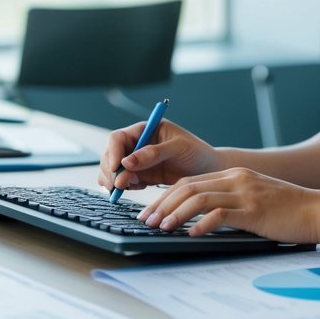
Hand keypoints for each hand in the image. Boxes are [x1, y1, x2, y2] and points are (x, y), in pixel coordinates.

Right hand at [98, 120, 224, 192]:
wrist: (209, 171)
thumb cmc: (198, 153)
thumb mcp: (178, 148)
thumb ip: (154, 153)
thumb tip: (127, 162)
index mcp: (146, 129)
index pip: (119, 137)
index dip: (114, 152)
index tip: (117, 168)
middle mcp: (138, 144)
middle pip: (111, 154)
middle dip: (111, 170)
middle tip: (118, 185)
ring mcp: (138, 161)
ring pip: (114, 169)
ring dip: (114, 180)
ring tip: (126, 188)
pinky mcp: (142, 176)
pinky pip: (124, 182)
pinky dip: (124, 187)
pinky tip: (137, 189)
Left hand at [135, 167, 319, 245]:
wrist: (318, 210)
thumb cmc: (288, 210)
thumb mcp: (255, 198)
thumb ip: (231, 202)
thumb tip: (200, 219)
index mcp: (234, 175)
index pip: (190, 181)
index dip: (166, 196)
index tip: (151, 211)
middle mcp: (237, 179)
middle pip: (188, 186)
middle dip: (163, 204)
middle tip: (147, 220)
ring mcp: (246, 193)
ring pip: (199, 198)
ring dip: (175, 214)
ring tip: (161, 227)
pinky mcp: (255, 211)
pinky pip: (221, 214)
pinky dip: (201, 223)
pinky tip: (190, 233)